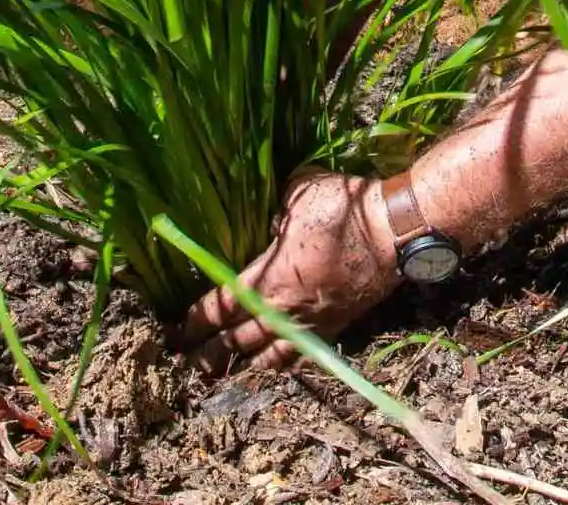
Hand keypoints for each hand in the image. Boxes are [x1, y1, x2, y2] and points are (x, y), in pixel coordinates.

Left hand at [177, 171, 400, 374]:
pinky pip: (299, 354)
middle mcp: (283, 309)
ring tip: (220, 374)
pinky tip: (270, 366)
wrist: (391, 233)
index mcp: (268, 278)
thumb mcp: (298, 193)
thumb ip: (275, 211)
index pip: (220, 306)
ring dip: (239, 366)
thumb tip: (269, 218)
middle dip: (207, 353)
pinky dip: (279, 364)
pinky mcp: (333, 326)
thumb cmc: (342, 209)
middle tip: (185, 363)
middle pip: (236, 340)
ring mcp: (309, 322)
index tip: (177, 331)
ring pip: (266, 356)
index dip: (195, 321)